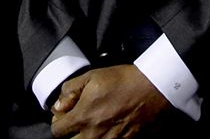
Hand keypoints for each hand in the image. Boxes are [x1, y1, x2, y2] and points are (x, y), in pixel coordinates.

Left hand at [50, 65, 168, 138]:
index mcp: (83, 117)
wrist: (152, 88)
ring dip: (87, 136)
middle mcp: (94, 134)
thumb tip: (58, 106)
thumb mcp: (92, 76)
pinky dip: (104, 138)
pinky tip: (109, 128)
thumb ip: (70, 90)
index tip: (66, 115)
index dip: (59, 121)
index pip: (57, 131)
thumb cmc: (123, 80)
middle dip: (71, 132)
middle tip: (80, 120)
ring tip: (94, 124)